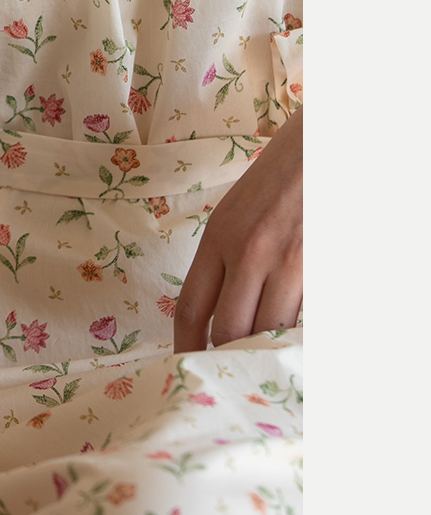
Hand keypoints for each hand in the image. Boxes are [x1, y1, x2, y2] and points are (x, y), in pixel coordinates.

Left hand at [174, 106, 302, 352]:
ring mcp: (289, 261)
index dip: (186, 345)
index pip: (191, 308)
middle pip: (228, 330)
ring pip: (268, 330)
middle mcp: (249, 253)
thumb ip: (225, 256)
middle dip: (226, 357)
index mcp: (219, 237)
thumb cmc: (283, 174)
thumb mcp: (237, 211)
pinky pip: (304, 317)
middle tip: (228, 373)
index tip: (185, 364)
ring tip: (261, 362)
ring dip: (264, 349)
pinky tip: (293, 340)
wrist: (328, 141)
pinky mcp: (323, 265)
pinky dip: (296, 332)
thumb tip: (220, 306)